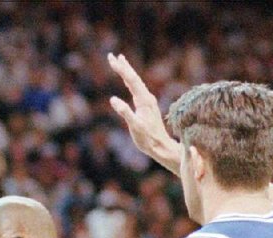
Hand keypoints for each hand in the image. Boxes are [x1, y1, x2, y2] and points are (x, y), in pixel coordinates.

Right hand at [108, 53, 180, 173]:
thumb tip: (113, 99)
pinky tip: (128, 82)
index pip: (131, 80)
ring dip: (127, 72)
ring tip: (120, 62)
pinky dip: (130, 82)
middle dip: (123, 66)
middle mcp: (147, 97)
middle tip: (112, 56)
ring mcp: (148, 101)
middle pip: (134, 78)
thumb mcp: (135, 126)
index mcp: (143, 100)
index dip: (121, 69)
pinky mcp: (147, 106)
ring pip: (136, 82)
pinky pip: (137, 89)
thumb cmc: (147, 139)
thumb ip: (125, 112)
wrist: (161, 146)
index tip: (111, 59)